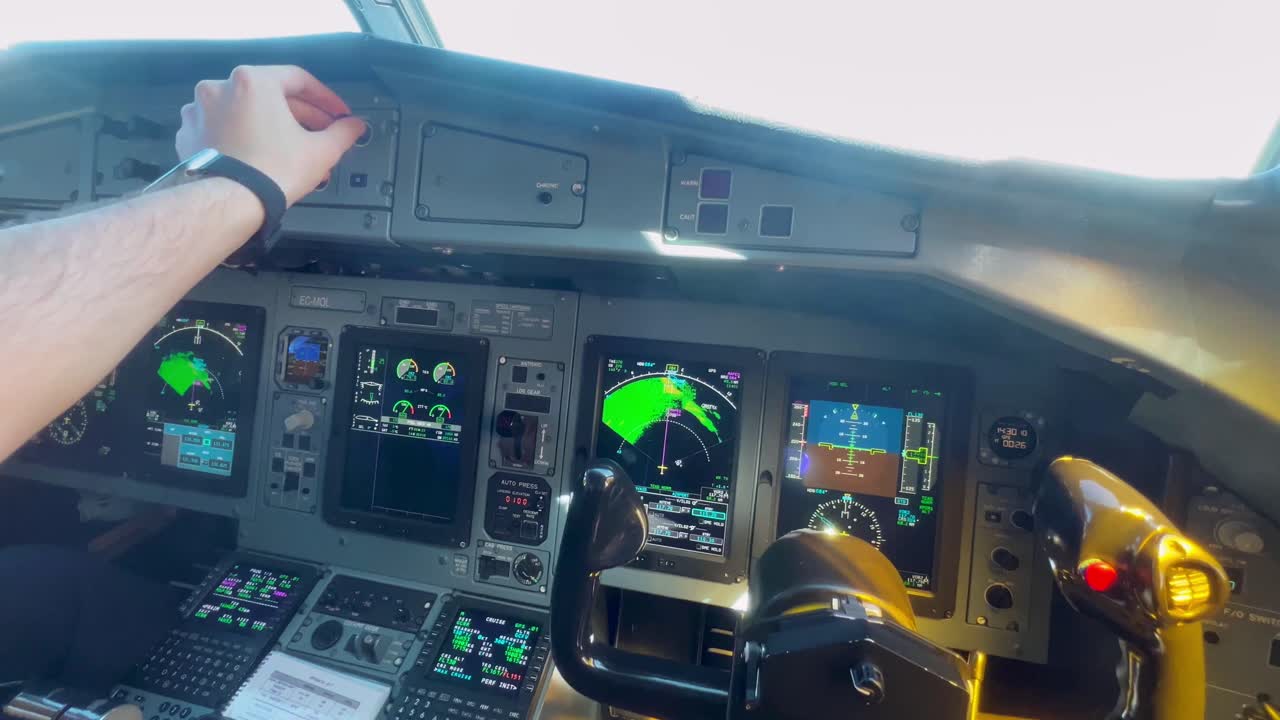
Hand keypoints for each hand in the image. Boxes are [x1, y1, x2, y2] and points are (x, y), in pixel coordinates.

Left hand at [175, 65, 365, 205]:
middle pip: (271, 96)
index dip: (325, 98)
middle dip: (300, 117)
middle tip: (319, 135)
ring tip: (291, 151)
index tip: (336, 113)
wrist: (228, 203)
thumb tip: (354, 126)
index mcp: (254, 81)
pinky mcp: (188, 134)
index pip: (299, 79)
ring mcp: (200, 111)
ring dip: (270, 127)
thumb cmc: (271, 173)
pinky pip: (223, 129)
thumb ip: (343, 133)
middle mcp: (221, 88)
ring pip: (246, 112)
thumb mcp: (322, 151)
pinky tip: (259, 157)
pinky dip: (242, 139)